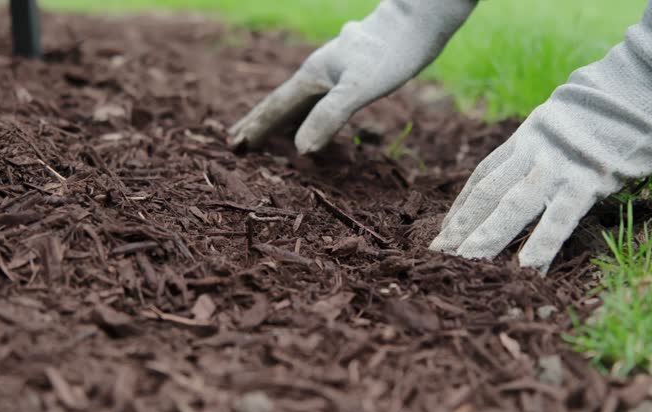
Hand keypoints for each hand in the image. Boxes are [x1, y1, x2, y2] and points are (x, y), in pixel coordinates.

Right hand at [230, 0, 474, 153]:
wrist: (418, 22)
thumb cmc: (389, 53)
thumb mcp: (358, 89)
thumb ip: (329, 116)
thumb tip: (300, 150)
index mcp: (312, 77)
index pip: (275, 108)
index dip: (255, 129)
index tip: (234, 148)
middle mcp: (317, 73)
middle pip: (280, 103)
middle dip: (258, 124)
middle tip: (235, 142)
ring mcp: (333, 73)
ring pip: (297, 101)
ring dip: (278, 120)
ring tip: (265, 134)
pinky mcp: (350, 74)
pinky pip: (316, 100)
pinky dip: (304, 114)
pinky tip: (310, 117)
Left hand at [430, 0, 651, 273]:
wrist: (634, 89)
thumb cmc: (598, 116)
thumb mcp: (554, 127)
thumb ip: (533, 153)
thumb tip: (516, 178)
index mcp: (522, 140)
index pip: (481, 178)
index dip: (460, 207)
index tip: (444, 232)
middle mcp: (531, 153)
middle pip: (487, 194)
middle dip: (462, 226)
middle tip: (438, 255)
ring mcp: (556, 167)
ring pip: (512, 206)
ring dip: (487, 237)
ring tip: (466, 264)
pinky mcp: (585, 181)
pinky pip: (557, 220)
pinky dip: (539, 247)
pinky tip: (524, 270)